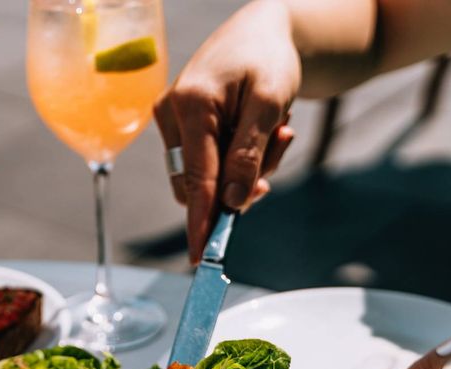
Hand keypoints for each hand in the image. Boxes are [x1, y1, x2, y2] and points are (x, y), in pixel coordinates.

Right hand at [154, 0, 300, 261]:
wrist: (263, 31)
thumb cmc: (269, 59)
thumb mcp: (270, 104)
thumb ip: (249, 154)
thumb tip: (234, 203)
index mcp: (191, 105)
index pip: (196, 178)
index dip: (201, 220)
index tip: (200, 256)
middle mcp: (171, 115)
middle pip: (200, 184)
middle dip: (243, 181)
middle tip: (279, 145)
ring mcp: (173, 122)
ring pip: (207, 178)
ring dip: (247, 168)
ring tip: (275, 128)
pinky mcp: (182, 128)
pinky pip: (209, 165)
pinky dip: (239, 158)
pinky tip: (260, 130)